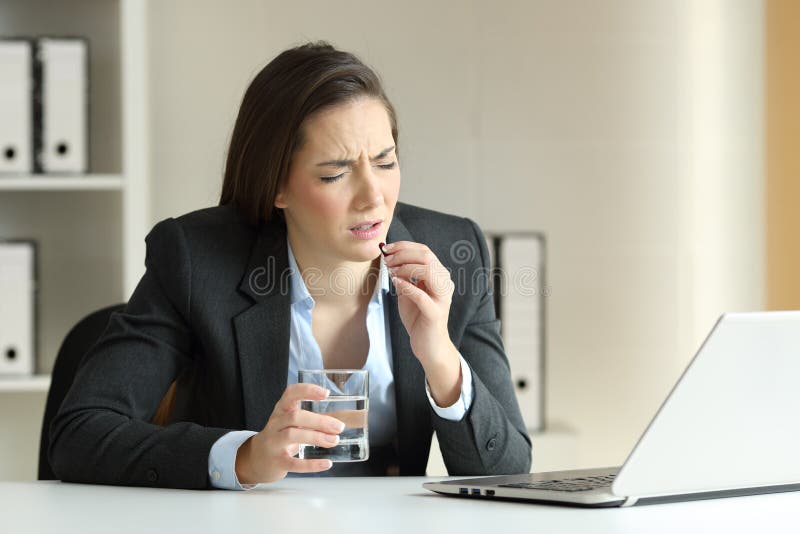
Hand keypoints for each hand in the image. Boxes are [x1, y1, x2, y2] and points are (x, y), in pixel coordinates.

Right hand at [235, 383, 345, 484]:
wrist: (256, 458)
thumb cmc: (280, 436)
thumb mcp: (289, 422)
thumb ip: (310, 418)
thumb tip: (343, 420)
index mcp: (281, 410)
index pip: (291, 393)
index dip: (308, 390)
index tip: (326, 393)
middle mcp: (275, 423)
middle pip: (295, 417)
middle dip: (319, 421)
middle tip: (339, 427)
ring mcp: (274, 443)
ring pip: (293, 435)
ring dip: (317, 437)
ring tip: (334, 440)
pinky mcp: (276, 462)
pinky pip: (294, 463)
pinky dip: (312, 465)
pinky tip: (327, 463)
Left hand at [381, 241, 460, 405]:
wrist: (428, 346)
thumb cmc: (419, 318)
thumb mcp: (408, 293)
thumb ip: (403, 277)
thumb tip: (390, 259)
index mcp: (439, 276)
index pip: (424, 251)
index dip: (404, 246)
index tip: (387, 248)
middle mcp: (444, 283)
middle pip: (427, 256)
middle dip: (403, 254)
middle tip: (386, 260)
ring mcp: (442, 297)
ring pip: (428, 271)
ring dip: (405, 267)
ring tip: (391, 271)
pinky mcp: (436, 312)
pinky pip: (421, 295)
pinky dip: (406, 286)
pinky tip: (395, 283)